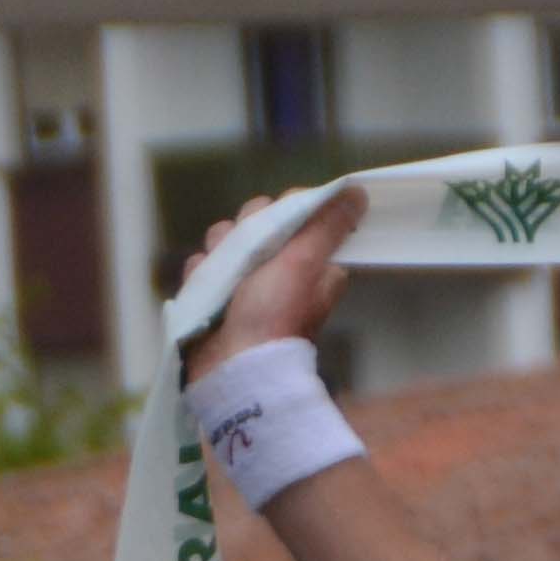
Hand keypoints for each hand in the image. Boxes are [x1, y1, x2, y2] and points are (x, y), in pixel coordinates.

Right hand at [182, 187, 363, 387]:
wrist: (235, 368)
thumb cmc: (275, 315)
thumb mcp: (306, 263)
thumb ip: (327, 225)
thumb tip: (358, 192)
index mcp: (309, 260)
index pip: (292, 211)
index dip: (280, 212)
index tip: (276, 225)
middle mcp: (280, 268)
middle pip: (255, 220)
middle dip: (244, 232)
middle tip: (248, 256)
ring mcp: (245, 281)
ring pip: (224, 239)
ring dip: (219, 253)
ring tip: (223, 279)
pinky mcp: (216, 294)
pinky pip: (202, 265)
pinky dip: (201, 275)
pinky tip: (208, 292)